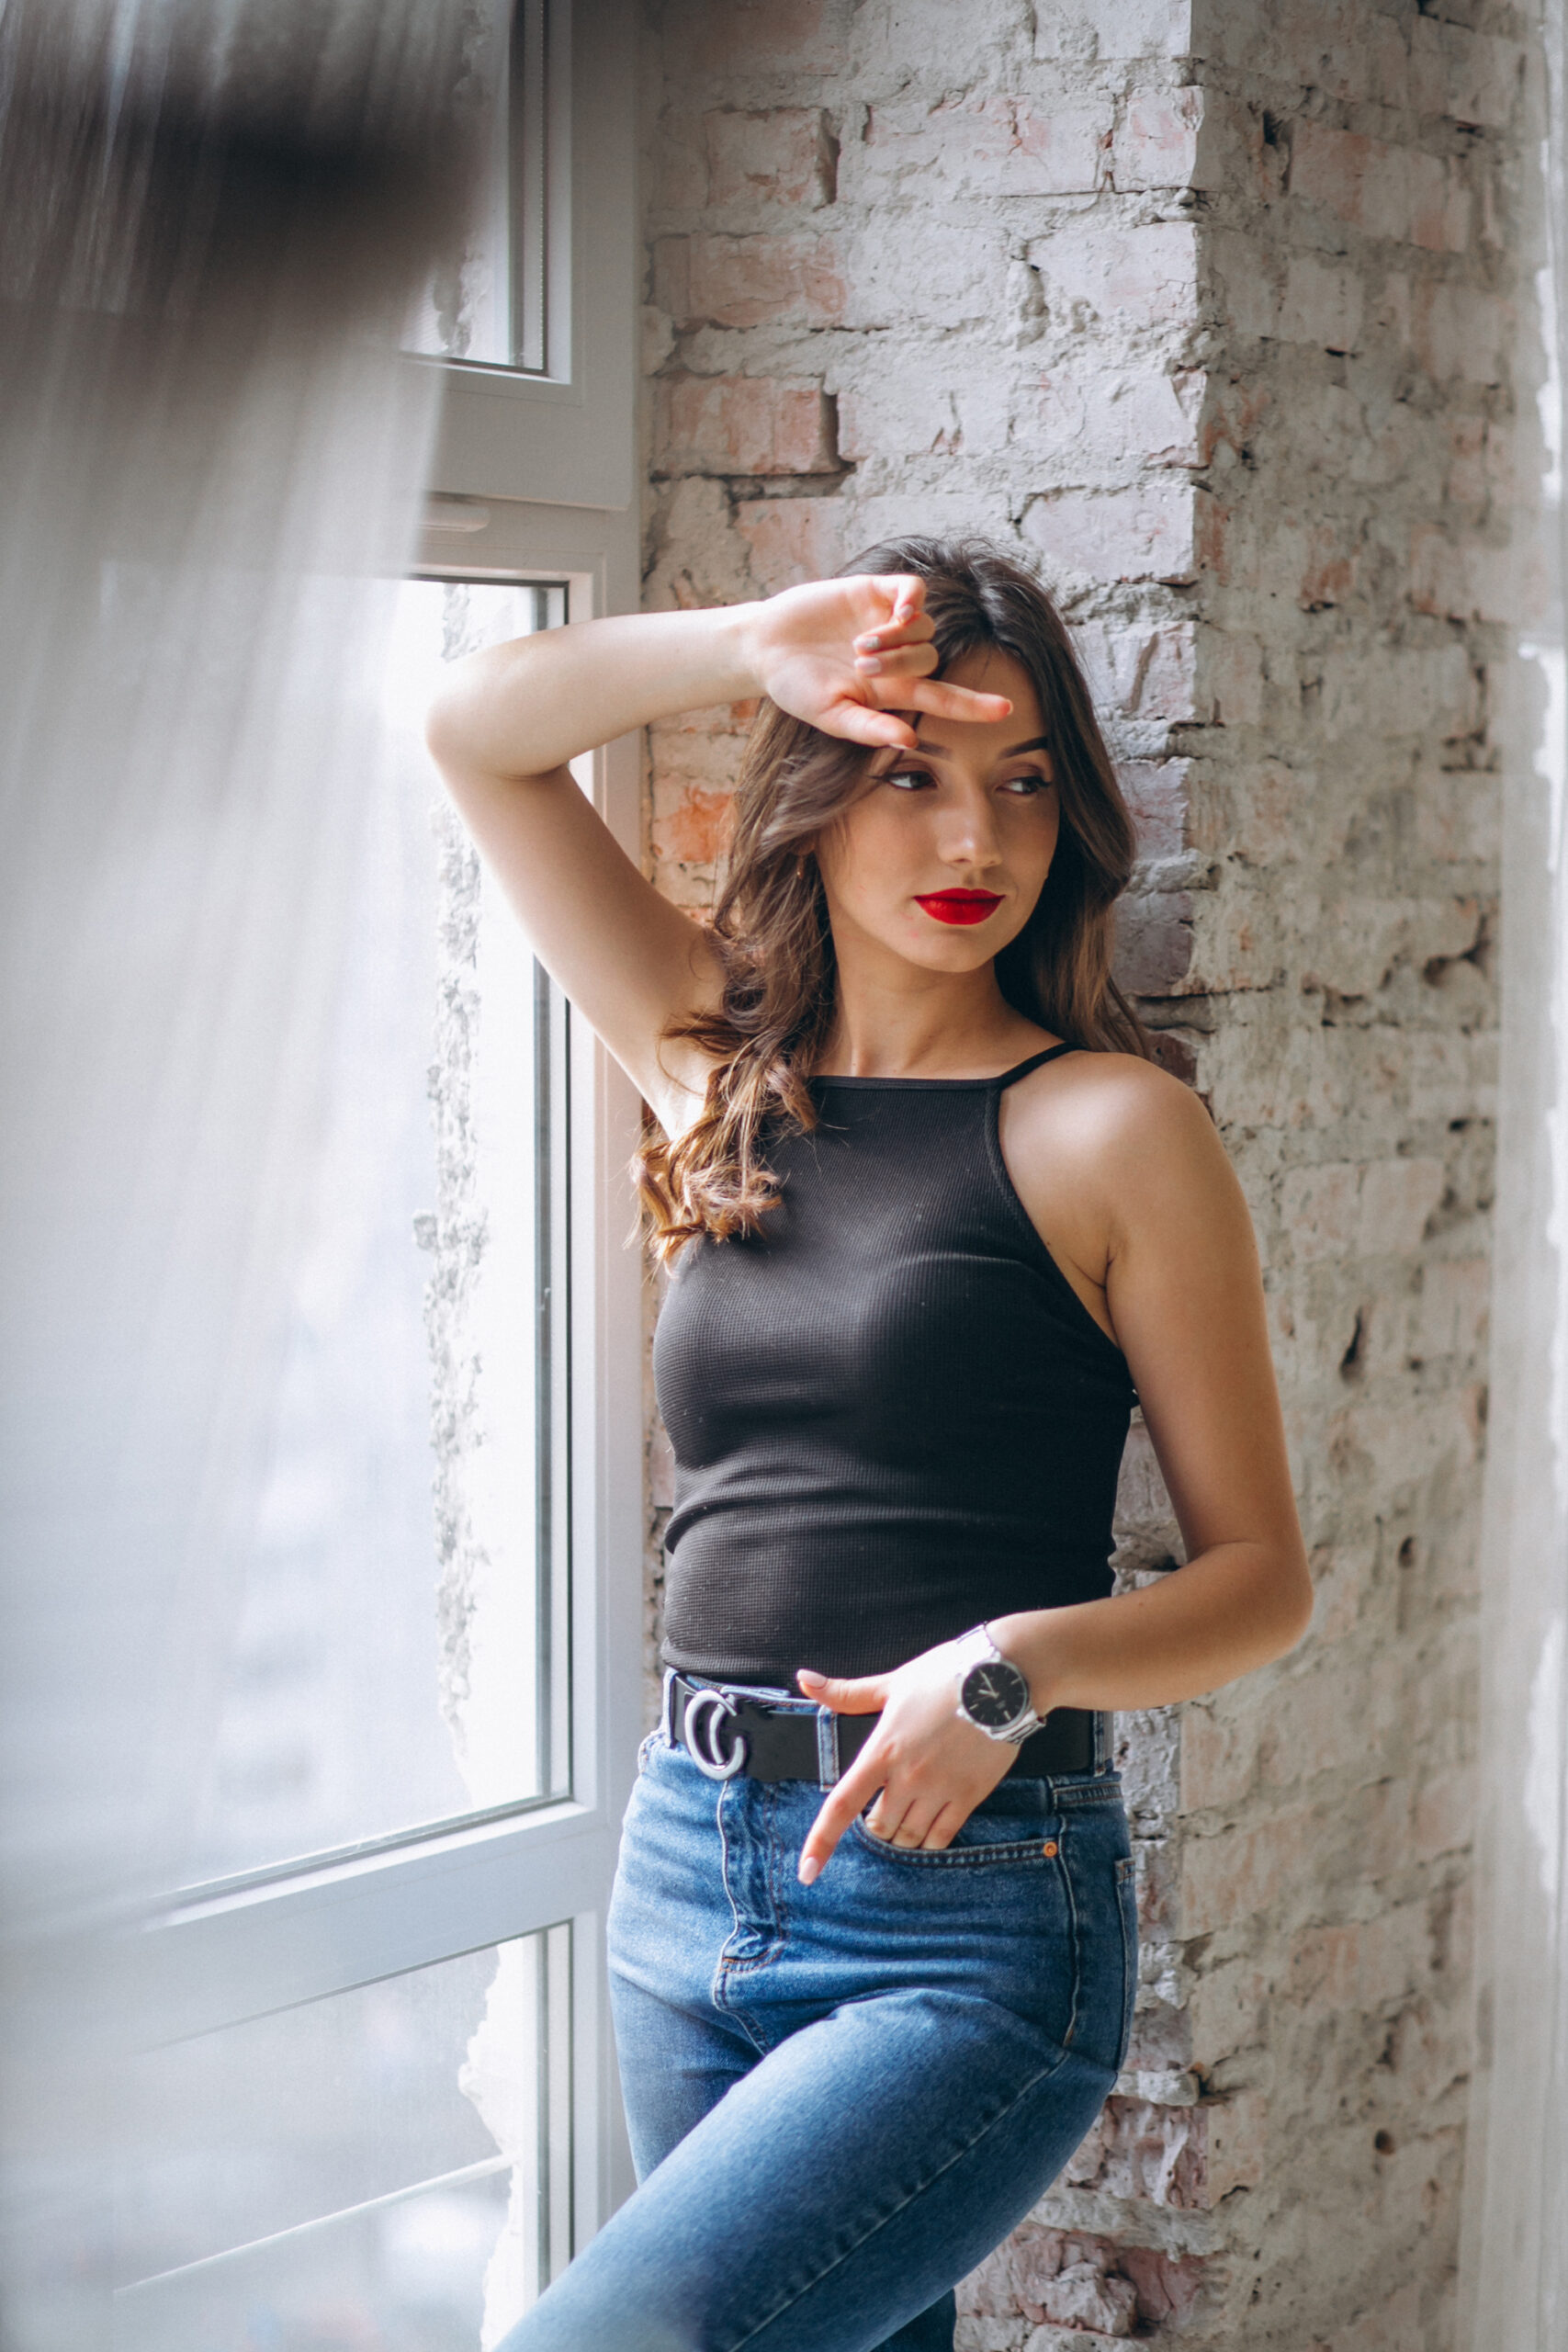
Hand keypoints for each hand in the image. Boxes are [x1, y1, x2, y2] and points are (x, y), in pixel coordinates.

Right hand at [743, 574, 1011, 750]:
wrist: (764, 646)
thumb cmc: (796, 688)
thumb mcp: (830, 716)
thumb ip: (869, 728)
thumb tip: (911, 740)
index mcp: (892, 693)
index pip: (944, 699)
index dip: (975, 705)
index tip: (1007, 711)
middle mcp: (898, 658)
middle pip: (929, 660)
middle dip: (901, 664)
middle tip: (860, 665)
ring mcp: (889, 623)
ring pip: (923, 629)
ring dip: (897, 639)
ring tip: (859, 645)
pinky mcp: (876, 593)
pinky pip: (914, 592)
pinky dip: (912, 602)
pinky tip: (894, 614)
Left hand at [794, 1640, 1016, 1882]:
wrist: (1001, 1680)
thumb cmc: (944, 1676)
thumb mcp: (892, 1683)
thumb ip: (846, 1692)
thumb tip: (805, 1680)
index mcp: (882, 1750)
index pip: (843, 1805)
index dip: (821, 1841)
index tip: (807, 1870)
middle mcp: (907, 1777)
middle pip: (878, 1828)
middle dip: (875, 1824)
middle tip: (883, 1807)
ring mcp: (939, 1789)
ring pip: (909, 1837)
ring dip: (902, 1833)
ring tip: (908, 1813)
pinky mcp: (968, 1796)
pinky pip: (942, 1837)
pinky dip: (931, 1839)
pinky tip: (931, 1825)